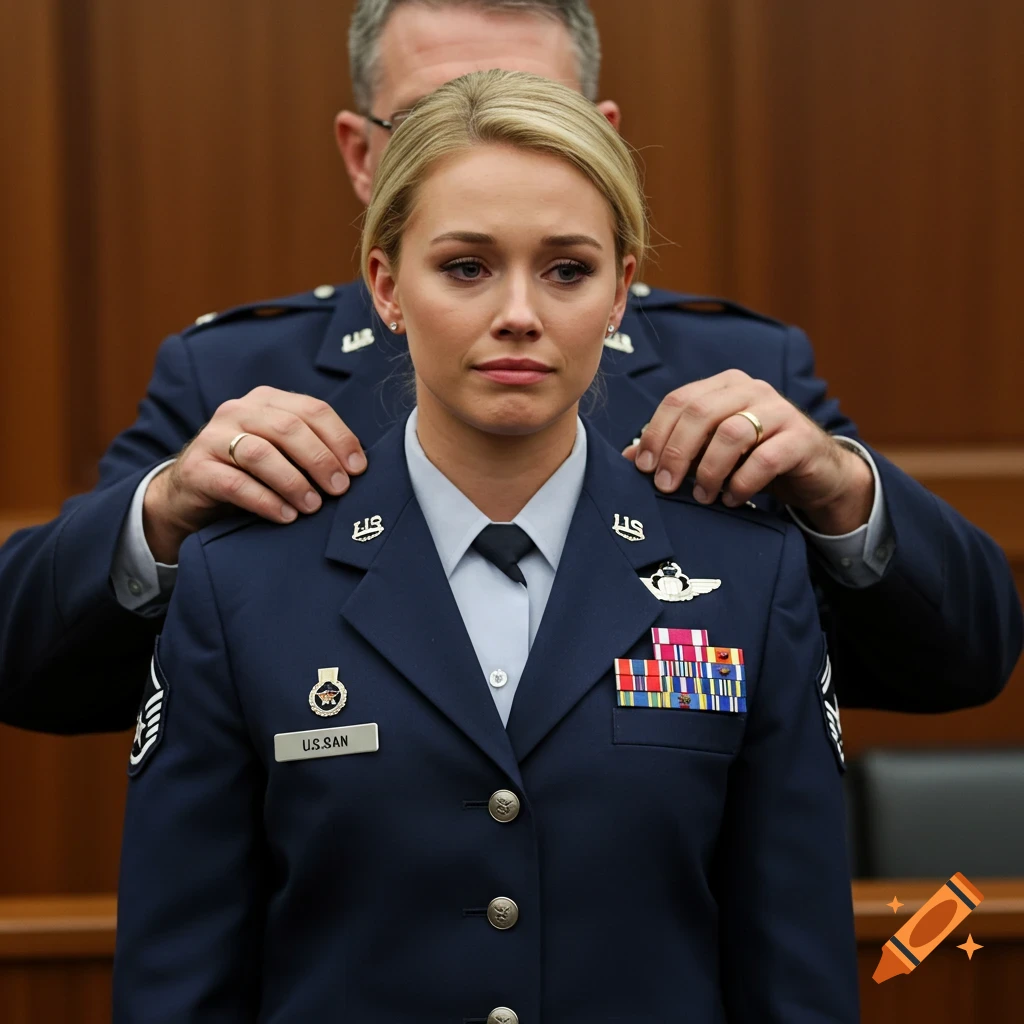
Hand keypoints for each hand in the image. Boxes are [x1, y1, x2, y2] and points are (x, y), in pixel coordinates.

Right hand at [143, 387, 365, 561]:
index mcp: (266, 401)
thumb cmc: (249, 472)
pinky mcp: (197, 469)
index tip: (358, 468)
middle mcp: (238, 411)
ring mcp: (213, 437)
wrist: (189, 492)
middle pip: (288, 428)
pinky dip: (266, 501)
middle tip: (340, 489)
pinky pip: (235, 483)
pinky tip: (286, 516)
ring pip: (260, 453)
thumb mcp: (281, 452)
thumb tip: (356, 468)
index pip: (312, 409)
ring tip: (313, 506)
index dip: (340, 437)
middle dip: (320, 459)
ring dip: (294, 482)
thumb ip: (310, 449)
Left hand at [623, 370, 873, 534]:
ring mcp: (780, 410)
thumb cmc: (754, 457)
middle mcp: (752, 389)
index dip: (656, 433)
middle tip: (665, 485)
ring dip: (709, 470)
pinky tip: (732, 499)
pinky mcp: (801, 439)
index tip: (642, 466)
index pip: (679, 400)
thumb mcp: (711, 451)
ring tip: (702, 496)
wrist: (815, 471)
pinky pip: (766, 458)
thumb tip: (628, 458)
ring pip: (732, 433)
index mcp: (724, 385)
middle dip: (677, 452)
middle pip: (701, 412)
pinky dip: (743, 482)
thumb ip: (676, 449)